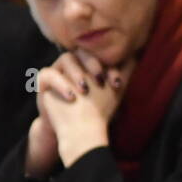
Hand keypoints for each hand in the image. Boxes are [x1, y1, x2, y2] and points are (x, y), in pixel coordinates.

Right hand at [35, 49, 127, 168]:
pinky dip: (60, 83)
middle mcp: (75, 63)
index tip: (117, 84)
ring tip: (84, 89)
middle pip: (82, 52)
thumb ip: (124, 73)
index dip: (109, 66)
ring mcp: (59, 70)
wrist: (76, 129)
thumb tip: (136, 54)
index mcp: (90, 63)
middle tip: (100, 80)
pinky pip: (47, 73)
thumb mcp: (113, 92)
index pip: (100, 55)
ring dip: (77, 72)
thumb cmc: (96, 109)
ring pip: (65, 58)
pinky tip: (71, 96)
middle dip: (93, 64)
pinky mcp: (44, 81)